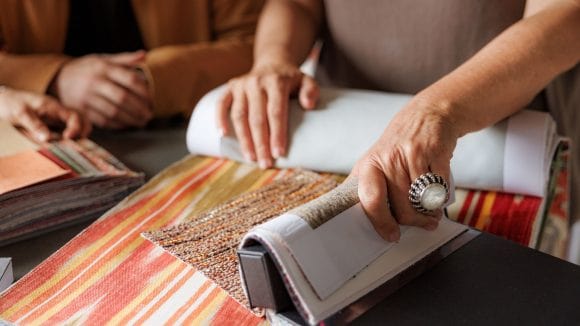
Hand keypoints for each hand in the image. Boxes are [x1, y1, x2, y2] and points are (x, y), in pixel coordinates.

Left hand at [0, 87, 90, 141]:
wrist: (1, 100)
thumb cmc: (9, 103)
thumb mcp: (20, 113)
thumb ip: (34, 124)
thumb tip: (47, 139)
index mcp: (53, 107)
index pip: (74, 116)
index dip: (76, 128)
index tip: (68, 138)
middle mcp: (57, 113)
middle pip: (81, 120)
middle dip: (83, 132)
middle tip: (77, 144)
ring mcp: (55, 119)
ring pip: (75, 126)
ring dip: (76, 136)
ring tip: (70, 147)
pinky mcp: (50, 125)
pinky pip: (64, 131)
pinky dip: (66, 139)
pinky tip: (60, 146)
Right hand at [50, 51, 151, 128]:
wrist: (59, 79)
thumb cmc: (88, 69)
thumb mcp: (103, 59)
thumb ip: (125, 59)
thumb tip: (144, 55)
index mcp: (103, 67)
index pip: (130, 79)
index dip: (144, 91)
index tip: (152, 100)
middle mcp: (94, 81)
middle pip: (123, 98)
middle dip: (140, 109)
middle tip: (149, 115)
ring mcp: (86, 97)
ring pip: (114, 112)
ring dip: (131, 119)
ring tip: (141, 122)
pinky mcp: (81, 110)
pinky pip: (103, 121)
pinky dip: (118, 124)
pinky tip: (127, 124)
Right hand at [216, 63, 318, 167]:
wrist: (272, 63)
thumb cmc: (290, 80)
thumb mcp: (306, 80)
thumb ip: (311, 91)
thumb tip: (308, 105)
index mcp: (276, 81)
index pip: (276, 112)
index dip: (277, 134)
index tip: (279, 154)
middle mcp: (256, 82)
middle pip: (257, 118)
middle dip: (261, 143)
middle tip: (265, 163)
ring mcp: (241, 84)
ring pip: (239, 115)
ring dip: (244, 139)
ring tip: (251, 158)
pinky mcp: (230, 87)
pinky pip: (221, 104)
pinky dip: (219, 118)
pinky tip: (223, 135)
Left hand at [351, 98, 458, 241]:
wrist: (428, 114)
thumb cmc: (399, 146)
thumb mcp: (375, 162)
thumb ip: (369, 189)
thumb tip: (361, 222)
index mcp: (368, 166)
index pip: (370, 200)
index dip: (382, 223)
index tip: (392, 235)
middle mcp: (387, 160)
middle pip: (402, 208)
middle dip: (414, 221)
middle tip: (422, 223)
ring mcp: (411, 155)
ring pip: (421, 202)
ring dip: (430, 212)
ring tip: (431, 211)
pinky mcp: (434, 151)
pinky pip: (439, 188)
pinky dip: (442, 196)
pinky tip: (439, 192)